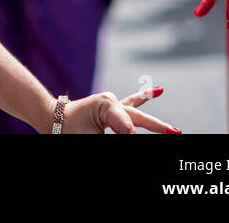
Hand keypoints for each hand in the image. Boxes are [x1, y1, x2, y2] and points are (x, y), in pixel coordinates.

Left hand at [61, 86, 179, 133]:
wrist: (52, 120)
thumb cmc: (67, 131)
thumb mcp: (89, 138)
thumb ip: (115, 137)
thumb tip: (130, 136)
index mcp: (106, 105)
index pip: (127, 127)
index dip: (127, 135)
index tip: (122, 136)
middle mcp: (111, 101)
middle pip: (137, 120)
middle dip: (156, 129)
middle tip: (176, 134)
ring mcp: (113, 104)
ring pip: (138, 113)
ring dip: (155, 124)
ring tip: (174, 130)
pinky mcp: (112, 109)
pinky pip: (132, 104)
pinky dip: (144, 97)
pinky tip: (158, 90)